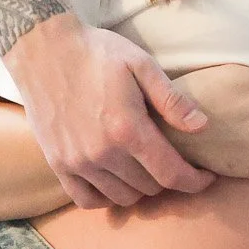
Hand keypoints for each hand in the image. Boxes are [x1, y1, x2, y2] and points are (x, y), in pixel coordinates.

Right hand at [3, 12, 216, 207]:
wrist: (42, 48)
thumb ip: (172, 99)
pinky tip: (116, 180)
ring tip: (146, 169)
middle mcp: (102, 153)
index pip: (171, 174)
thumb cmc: (96, 53)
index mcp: (127, 129)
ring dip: (140, 188)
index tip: (206, 177)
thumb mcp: (141, 64)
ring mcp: (76, 162)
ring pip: (122, 197)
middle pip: (149, 188)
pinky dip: (106, 197)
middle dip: (169, 179)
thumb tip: (202, 127)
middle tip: (173, 161)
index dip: (195, 182)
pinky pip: (87, 200)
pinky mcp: (57, 164)